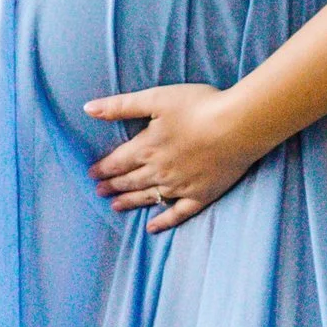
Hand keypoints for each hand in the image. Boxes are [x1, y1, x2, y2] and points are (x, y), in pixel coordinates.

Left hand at [84, 83, 255, 229]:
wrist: (238, 125)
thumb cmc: (199, 105)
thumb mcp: (156, 98)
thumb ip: (121, 105)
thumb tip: (88, 109)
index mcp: (147, 147)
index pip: (117, 162)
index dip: (102, 168)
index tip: (91, 174)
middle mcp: (159, 171)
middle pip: (129, 181)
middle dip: (112, 186)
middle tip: (98, 191)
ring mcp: (180, 187)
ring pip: (148, 198)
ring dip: (130, 202)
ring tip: (115, 206)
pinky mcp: (201, 195)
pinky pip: (178, 214)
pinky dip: (163, 222)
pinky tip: (152, 227)